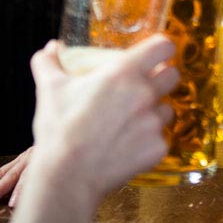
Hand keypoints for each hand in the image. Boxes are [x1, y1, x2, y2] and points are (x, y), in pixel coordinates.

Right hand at [0, 35, 177, 206]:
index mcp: (123, 72)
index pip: (163, 47)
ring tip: (130, 122)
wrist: (67, 175)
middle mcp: (145, 94)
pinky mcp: (158, 149)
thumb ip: (49, 62)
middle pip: (173, 76)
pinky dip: (148, 141)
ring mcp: (154, 123)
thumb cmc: (59, 129)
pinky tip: (127, 146)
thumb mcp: (49, 88)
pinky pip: (161, 139)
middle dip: (162, 79)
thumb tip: (50, 47)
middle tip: (143, 88)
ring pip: (167, 109)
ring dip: (154, 112)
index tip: (155, 55)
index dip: (161, 49)